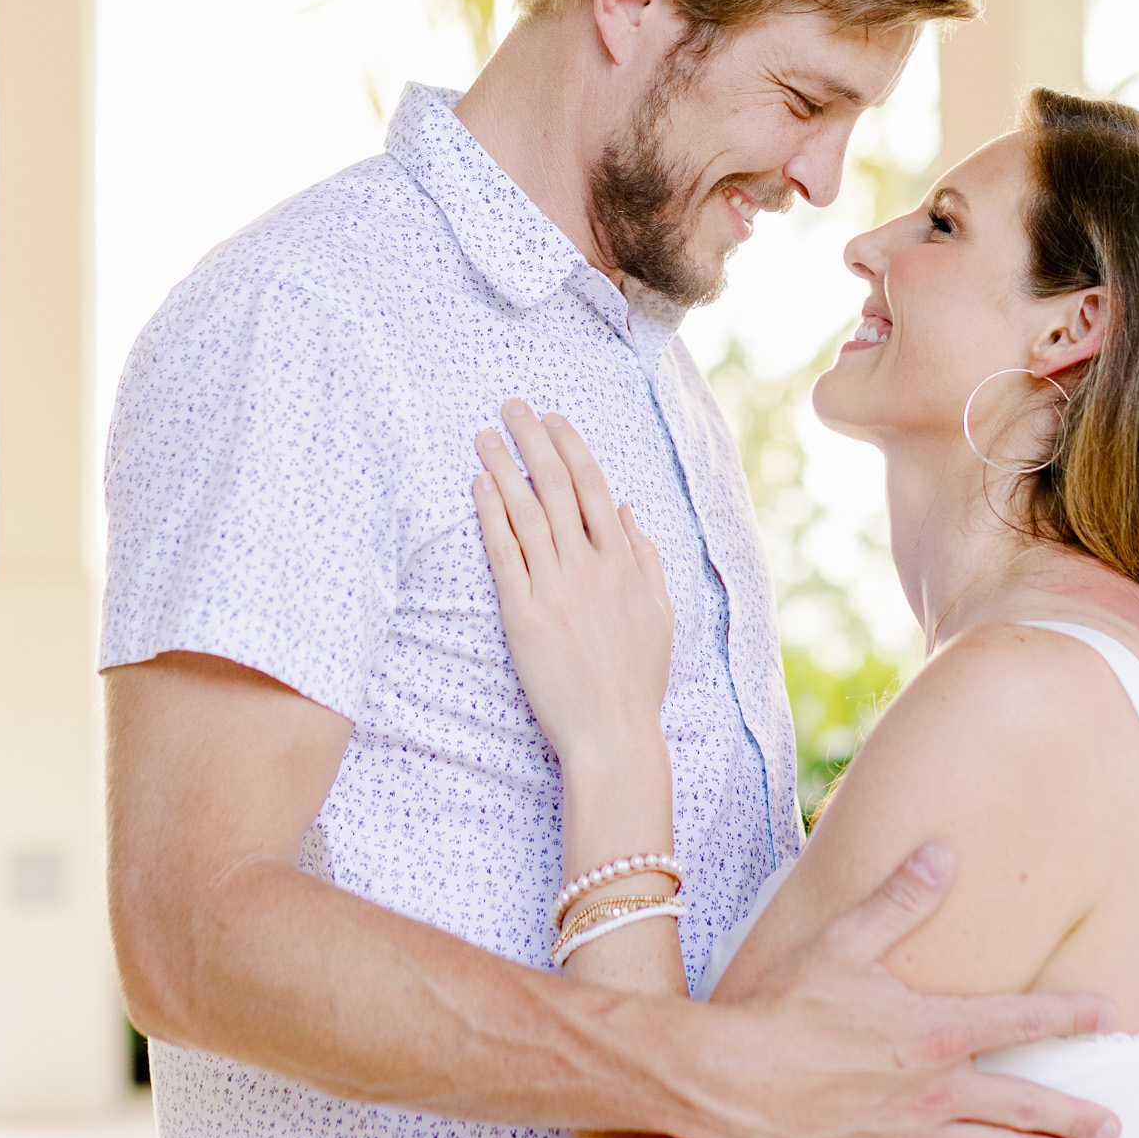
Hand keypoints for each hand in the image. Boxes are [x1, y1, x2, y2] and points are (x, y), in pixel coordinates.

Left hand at [474, 401, 673, 765]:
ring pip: (527, 512)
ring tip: (484, 435)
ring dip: (504, 466)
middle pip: (557, 487)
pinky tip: (479, 485)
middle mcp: (590, 566)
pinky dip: (491, 516)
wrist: (612, 731)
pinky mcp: (524, 615)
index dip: (570, 447)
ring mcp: (556, 588)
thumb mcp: (659, 612)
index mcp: (624, 560)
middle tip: (512, 406)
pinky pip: (505, 555)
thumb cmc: (637, 677)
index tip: (553, 419)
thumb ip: (645, 557)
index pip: (593, 487)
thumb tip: (627, 510)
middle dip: (533, 440)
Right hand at [714, 845, 1119, 1137]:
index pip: (1019, 1021)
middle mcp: (932, 1090)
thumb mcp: (842, 941)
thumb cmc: (786, 1007)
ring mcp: (908, 1134)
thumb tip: (941, 853)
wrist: (732, 1083)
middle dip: (1074, 1115)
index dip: (1068, 1015)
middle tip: (1116, 1126)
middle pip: (1023, 1105)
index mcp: (932, 1031)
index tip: (1109, 1013)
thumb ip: (899, 901)